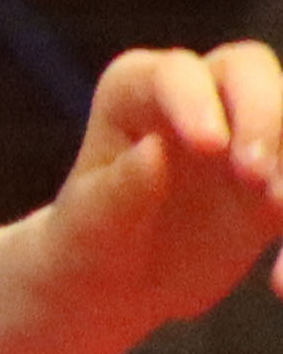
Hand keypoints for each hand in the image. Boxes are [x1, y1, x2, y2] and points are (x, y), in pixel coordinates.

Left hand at [48, 39, 282, 322]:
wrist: (119, 282)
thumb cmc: (90, 241)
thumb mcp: (91, 225)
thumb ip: (122, 189)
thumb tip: (155, 151)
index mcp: (137, 90)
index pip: (177, 73)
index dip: (197, 100)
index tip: (209, 147)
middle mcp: (199, 96)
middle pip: (251, 72)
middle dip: (264, 116)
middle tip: (255, 178)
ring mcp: (245, 131)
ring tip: (278, 213)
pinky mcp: (282, 177)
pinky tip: (279, 280)